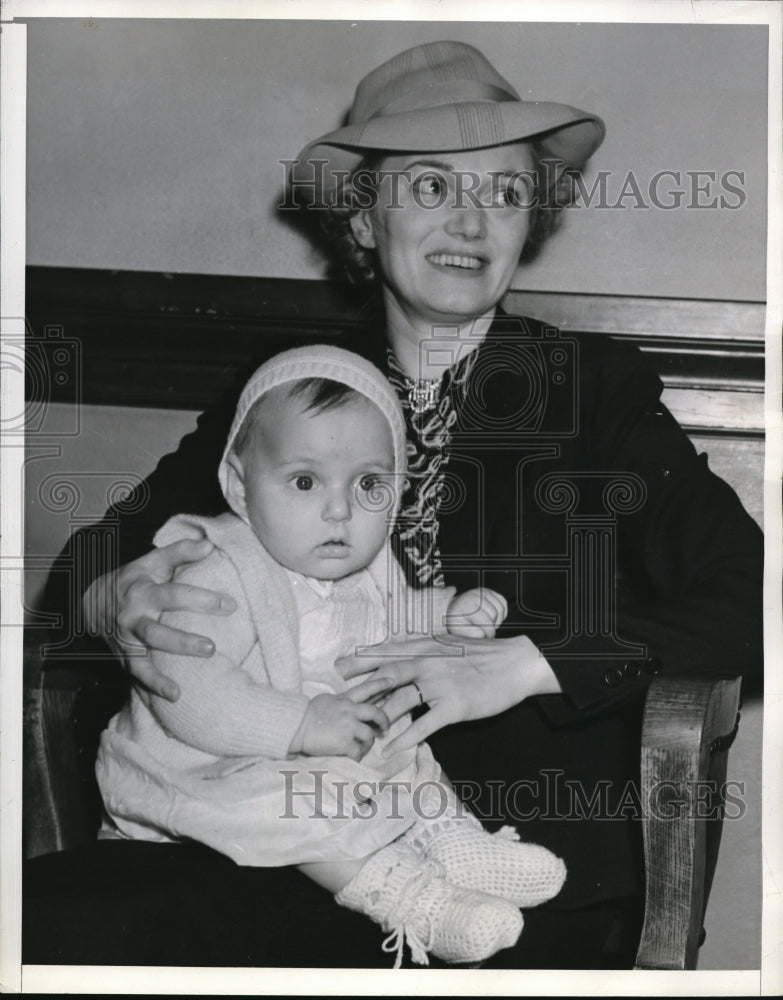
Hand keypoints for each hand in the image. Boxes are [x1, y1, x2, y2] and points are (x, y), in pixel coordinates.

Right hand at [83, 539, 236, 700]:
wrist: (91, 602)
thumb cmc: (134, 579)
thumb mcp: (152, 561)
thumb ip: (181, 551)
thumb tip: (209, 544)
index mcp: (143, 590)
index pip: (173, 594)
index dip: (201, 599)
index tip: (230, 605)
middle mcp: (133, 615)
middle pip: (157, 629)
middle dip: (184, 640)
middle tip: (212, 648)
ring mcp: (128, 637)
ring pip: (149, 651)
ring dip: (172, 661)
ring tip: (196, 670)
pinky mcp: (125, 655)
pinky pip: (139, 672)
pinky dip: (155, 684)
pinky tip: (175, 695)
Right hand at [288, 677, 392, 760]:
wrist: (296, 726)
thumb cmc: (305, 714)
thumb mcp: (325, 701)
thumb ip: (339, 702)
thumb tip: (345, 704)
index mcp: (344, 700)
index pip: (366, 689)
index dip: (380, 683)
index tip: (392, 680)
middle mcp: (350, 710)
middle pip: (376, 713)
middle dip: (384, 721)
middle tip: (385, 729)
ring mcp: (348, 726)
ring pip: (369, 735)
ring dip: (368, 743)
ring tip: (361, 747)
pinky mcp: (344, 743)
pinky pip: (358, 752)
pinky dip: (358, 756)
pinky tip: (353, 757)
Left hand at [335, 633, 561, 756]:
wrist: (515, 663)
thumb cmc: (482, 655)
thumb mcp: (448, 644)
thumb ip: (424, 649)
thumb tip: (402, 653)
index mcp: (426, 647)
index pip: (387, 652)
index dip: (361, 660)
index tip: (339, 668)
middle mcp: (428, 662)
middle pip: (386, 676)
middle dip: (361, 689)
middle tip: (339, 703)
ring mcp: (440, 684)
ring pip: (401, 701)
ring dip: (379, 717)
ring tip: (362, 732)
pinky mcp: (454, 706)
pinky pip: (425, 724)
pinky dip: (406, 737)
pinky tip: (391, 749)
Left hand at [445, 587, 507, 637]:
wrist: (453, 608)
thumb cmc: (456, 620)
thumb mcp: (458, 629)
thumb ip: (471, 634)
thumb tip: (483, 634)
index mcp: (467, 605)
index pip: (486, 621)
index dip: (489, 633)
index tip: (486, 637)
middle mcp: (476, 595)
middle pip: (494, 614)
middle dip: (493, 626)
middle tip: (486, 631)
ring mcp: (483, 591)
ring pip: (500, 609)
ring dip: (498, 620)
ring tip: (489, 624)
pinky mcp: (489, 591)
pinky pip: (503, 603)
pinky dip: (501, 612)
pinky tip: (493, 617)